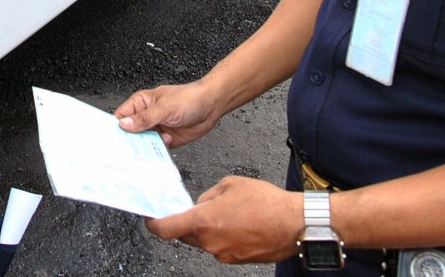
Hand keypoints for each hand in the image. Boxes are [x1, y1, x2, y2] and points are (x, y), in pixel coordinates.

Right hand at [114, 82, 219, 147]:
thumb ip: (145, 118)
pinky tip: (160, 152)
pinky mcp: (166, 140)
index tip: (110, 141)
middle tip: (124, 153)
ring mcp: (156, 129)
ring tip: (143, 154)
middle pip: (130, 133)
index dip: (115, 128)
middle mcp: (146, 117)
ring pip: (143, 143)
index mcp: (141, 103)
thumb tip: (124, 124)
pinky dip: (156, 153)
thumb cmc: (189, 98)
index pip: (121, 116)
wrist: (211, 106)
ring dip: (144, 149)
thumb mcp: (164, 108)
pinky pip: (156, 149)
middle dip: (128, 142)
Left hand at [145, 177, 301, 263]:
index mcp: (203, 221)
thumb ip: (208, 196)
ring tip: (227, 213)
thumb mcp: (230, 184)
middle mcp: (210, 241)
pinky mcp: (236, 259)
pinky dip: (222, 236)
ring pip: (203, 241)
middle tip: (195, 209)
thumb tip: (200, 204)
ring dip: (207, 228)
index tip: (150, 219)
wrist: (294, 223)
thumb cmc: (266, 202)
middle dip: (185, 223)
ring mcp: (223, 253)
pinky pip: (220, 246)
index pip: (166, 229)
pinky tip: (238, 223)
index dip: (154, 224)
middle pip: (184, 235)